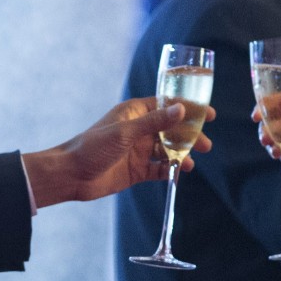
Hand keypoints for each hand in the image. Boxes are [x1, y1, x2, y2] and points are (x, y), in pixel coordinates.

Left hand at [25, 97, 214, 207]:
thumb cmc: (93, 146)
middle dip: (189, 136)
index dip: (188, 109)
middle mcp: (138, 130)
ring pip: (167, 150)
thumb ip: (155, 122)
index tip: (208, 113)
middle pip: (171, 130)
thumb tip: (181, 110)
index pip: (167, 106)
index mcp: (134, 113)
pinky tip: (179, 174)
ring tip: (194, 162)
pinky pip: (158, 169)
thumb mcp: (126, 132)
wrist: (71, 175)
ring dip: (182, 155)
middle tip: (206, 144)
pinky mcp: (136, 170)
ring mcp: (137, 150)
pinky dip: (170, 171)